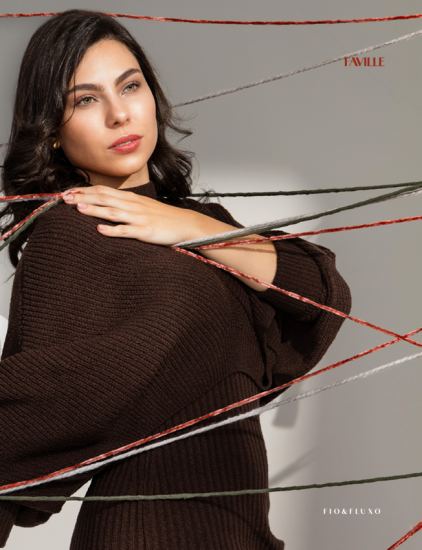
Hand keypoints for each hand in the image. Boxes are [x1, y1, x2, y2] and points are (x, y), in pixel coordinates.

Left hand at [62, 184, 202, 245]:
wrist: (185, 224)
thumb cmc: (162, 217)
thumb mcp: (142, 206)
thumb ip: (125, 204)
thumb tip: (105, 204)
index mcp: (131, 198)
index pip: (104, 190)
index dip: (84, 190)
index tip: (67, 191)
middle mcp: (133, 205)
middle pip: (104, 198)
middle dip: (83, 197)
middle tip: (64, 198)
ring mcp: (139, 218)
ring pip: (113, 212)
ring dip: (94, 209)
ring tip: (78, 208)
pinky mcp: (145, 232)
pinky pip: (126, 231)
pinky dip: (113, 230)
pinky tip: (100, 231)